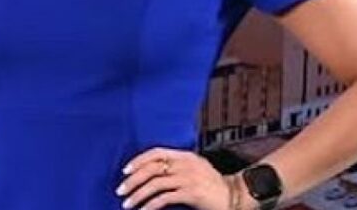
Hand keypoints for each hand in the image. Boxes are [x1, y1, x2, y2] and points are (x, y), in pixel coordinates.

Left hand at [117, 148, 231, 209]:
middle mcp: (185, 164)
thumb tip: (151, 174)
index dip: (138, 161)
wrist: (237, 196)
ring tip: (128, 204)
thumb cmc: (213, 186)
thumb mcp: (195, 169)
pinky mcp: (192, 193)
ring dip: (138, 195)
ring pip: (155, 184)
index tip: (125, 171)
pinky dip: (151, 205)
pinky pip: (165, 198)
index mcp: (185, 156)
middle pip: (151, 168)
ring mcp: (189, 178)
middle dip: (132, 180)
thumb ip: (176, 167)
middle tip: (120, 191)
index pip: (156, 153)